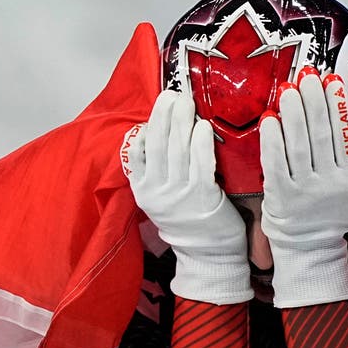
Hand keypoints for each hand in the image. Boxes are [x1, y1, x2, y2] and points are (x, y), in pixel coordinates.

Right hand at [125, 90, 250, 303]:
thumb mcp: (161, 196)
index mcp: (143, 189)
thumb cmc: (188, 218)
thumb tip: (154, 131)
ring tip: (186, 102)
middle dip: (164, 115)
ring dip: (181, 122)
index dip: (148, 124)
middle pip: (158, 145)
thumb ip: (156, 169)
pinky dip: (200, 142)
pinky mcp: (202, 198)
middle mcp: (156, 192)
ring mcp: (178, 195)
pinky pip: (200, 164)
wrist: (208, 253)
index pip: (139, 150)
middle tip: (173, 94)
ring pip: (177, 150)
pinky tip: (202, 126)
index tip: (159, 104)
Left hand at [260, 69, 347, 307]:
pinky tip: (271, 119)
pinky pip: (276, 162)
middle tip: (306, 76)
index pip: (345, 135)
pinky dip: (273, 139)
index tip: (331, 81)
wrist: (309, 249)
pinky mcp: (280, 195)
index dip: (338, 107)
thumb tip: (342, 115)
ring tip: (289, 89)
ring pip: (298, 145)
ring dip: (294, 113)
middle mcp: (328, 183)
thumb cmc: (330, 214)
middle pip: (321, 135)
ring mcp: (303, 190)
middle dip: (313, 101)